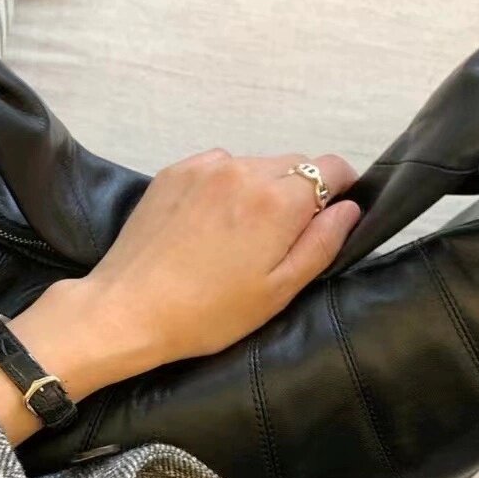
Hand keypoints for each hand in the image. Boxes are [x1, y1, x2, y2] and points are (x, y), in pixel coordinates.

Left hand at [0, 150, 359, 443]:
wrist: (128, 310)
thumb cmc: (209, 313)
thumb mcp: (279, 290)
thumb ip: (322, 243)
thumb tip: (350, 208)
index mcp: (278, 199)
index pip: (332, 167)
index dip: (341, 190)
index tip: (330, 218)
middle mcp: (244, 169)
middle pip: (294, 164)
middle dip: (299, 194)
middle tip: (279, 241)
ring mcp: (205, 167)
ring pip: (255, 165)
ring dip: (260, 190)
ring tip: (238, 238)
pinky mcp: (174, 172)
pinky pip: (219, 169)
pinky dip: (225, 188)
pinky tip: (209, 227)